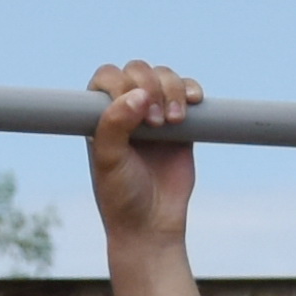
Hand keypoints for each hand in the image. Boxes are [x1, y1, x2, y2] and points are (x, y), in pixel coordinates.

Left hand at [86, 58, 199, 253]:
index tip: (134, 108)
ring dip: (173, 89)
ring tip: (174, 121)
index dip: (122, 83)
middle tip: (155, 122)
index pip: (108, 77)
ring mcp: (154, 114)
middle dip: (151, 87)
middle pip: (139, 71)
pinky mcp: (181, 124)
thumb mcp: (109, 161)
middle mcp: (126, 110)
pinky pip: (187, 92)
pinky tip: (194, 102)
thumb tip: (138, 94)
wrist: (152, 224)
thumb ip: (115, 125)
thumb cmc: (121, 195)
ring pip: (165, 77)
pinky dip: (191, 90)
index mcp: (101, 115)